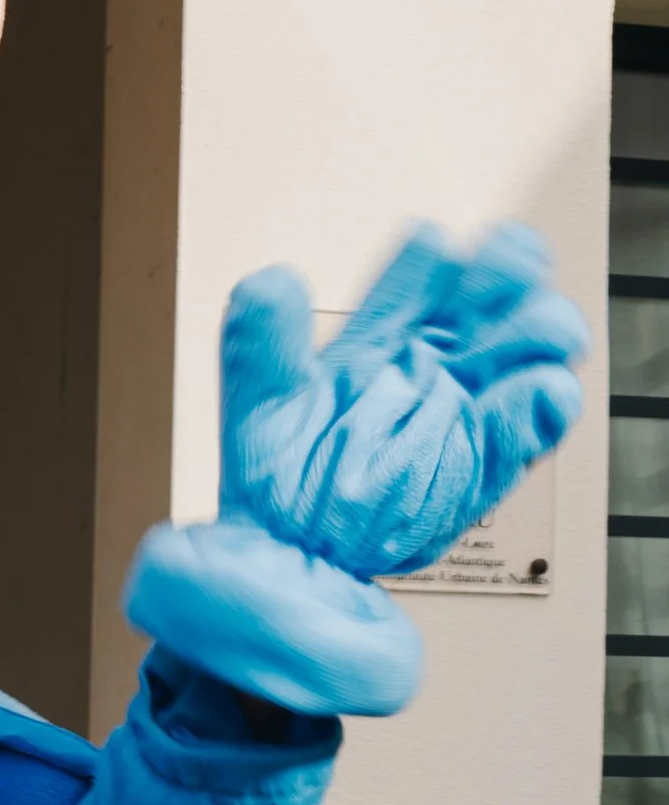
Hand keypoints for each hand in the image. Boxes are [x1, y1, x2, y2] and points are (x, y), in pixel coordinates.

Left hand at [218, 223, 586, 584]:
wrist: (296, 552)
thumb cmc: (276, 471)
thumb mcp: (261, 394)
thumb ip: (263, 335)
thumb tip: (275, 278)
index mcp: (383, 332)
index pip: (426, 269)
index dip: (439, 256)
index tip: (441, 252)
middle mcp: (433, 362)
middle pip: (495, 296)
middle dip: (512, 274)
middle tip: (511, 271)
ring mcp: (466, 409)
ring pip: (530, 353)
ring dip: (544, 333)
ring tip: (541, 333)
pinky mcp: (488, 462)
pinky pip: (530, 428)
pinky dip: (544, 408)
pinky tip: (541, 392)